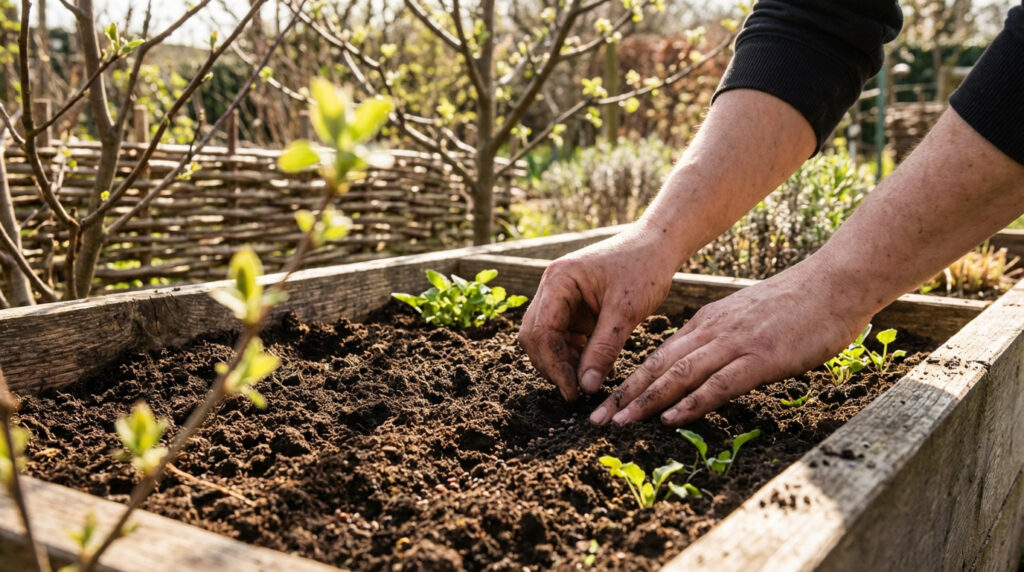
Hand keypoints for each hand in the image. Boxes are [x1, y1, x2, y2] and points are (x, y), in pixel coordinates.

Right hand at [517, 224, 681, 401]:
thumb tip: (586, 387)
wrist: (658, 246)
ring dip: (565, 363)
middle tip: (577, 392)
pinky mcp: (573, 307)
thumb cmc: (644, 268)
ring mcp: (560, 298)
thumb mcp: (626, 311)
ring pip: (548, 340)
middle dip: (553, 366)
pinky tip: (600, 367)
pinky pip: (565, 337)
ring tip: (593, 380)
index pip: (541, 331)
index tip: (574, 391)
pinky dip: (577, 355)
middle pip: (535, 336)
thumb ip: (604, 349)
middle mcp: (552, 288)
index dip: (554, 365)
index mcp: (558, 280)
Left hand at [590, 257, 873, 425]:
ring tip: (620, 422)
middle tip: (596, 419)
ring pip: (679, 374)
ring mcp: (735, 344)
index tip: (606, 401)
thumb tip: (702, 364)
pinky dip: (692, 402)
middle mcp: (712, 332)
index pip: (659, 355)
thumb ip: (722, 339)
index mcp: (707, 324)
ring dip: (646, 400)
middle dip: (624, 394)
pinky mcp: (760, 357)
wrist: (834, 283)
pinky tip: (672, 418)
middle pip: (658, 366)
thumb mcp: (746, 318)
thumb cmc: (796, 305)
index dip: (630, 380)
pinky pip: (719, 383)